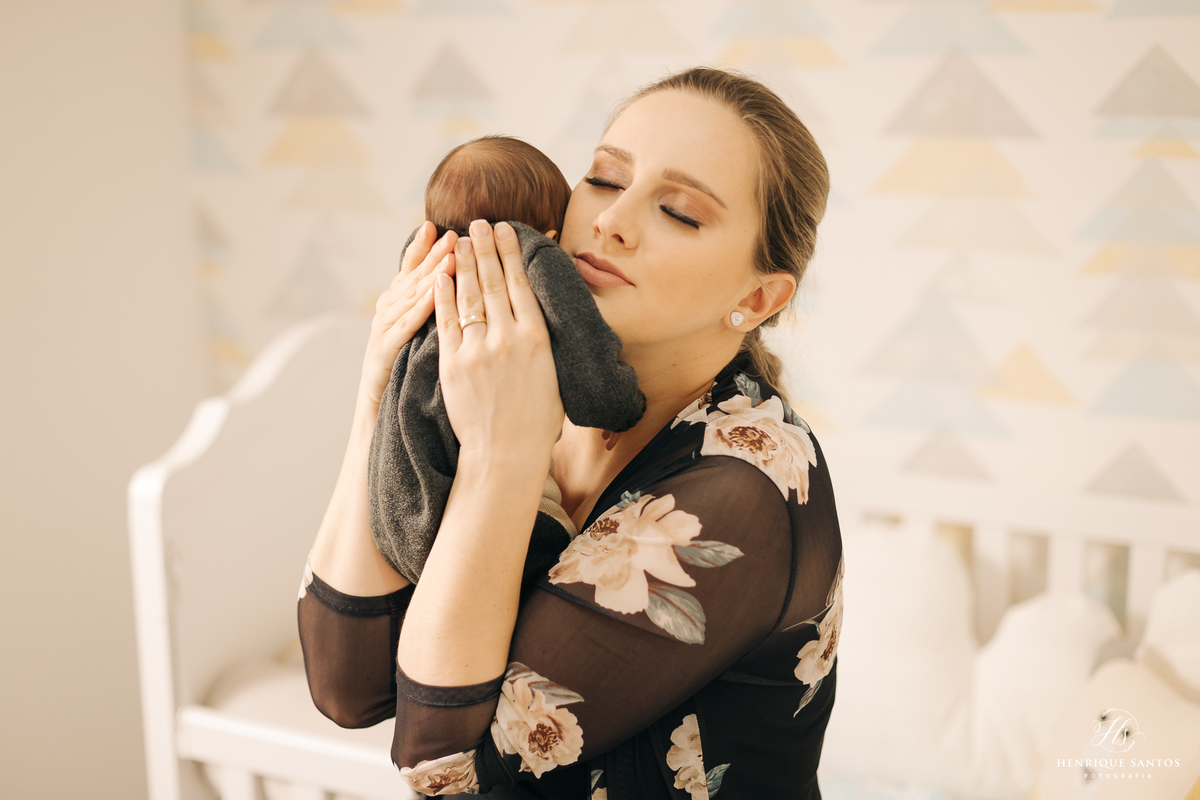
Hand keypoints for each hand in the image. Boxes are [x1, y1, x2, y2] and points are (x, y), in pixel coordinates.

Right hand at [359, 222, 457, 408]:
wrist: (382, 422)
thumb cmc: (410, 383)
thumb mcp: (424, 344)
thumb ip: (435, 316)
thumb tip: (458, 291)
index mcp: (396, 311)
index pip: (410, 274)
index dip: (422, 250)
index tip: (437, 227)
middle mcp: (385, 317)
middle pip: (411, 280)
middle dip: (432, 255)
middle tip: (453, 233)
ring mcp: (381, 335)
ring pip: (407, 299)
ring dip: (430, 275)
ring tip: (450, 254)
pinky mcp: (382, 356)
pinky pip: (403, 328)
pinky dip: (419, 309)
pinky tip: (435, 295)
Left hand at [433, 220, 563, 462]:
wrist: (505, 454)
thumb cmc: (536, 421)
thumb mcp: (553, 374)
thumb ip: (543, 342)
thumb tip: (539, 316)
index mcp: (538, 338)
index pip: (521, 284)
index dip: (511, 252)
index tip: (506, 229)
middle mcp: (508, 337)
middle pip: (493, 281)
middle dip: (485, 247)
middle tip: (478, 222)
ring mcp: (478, 349)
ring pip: (468, 295)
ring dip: (462, 262)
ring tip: (457, 238)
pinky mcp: (453, 363)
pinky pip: (446, 320)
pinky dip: (442, 294)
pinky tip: (439, 274)